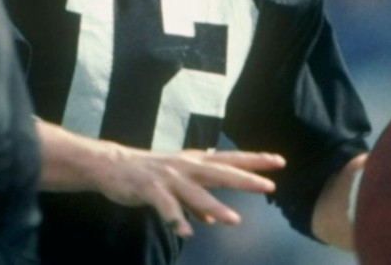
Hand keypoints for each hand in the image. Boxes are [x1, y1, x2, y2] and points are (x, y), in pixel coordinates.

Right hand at [94, 143, 285, 236]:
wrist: (111, 165)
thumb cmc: (146, 173)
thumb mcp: (175, 184)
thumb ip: (195, 200)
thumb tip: (212, 219)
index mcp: (193, 163)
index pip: (229, 159)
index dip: (253, 160)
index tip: (279, 160)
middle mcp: (184, 167)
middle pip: (219, 172)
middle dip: (244, 179)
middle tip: (268, 186)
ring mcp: (167, 177)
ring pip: (195, 193)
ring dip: (215, 207)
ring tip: (234, 220)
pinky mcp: (149, 188)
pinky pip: (166, 206)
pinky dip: (176, 219)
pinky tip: (186, 232)